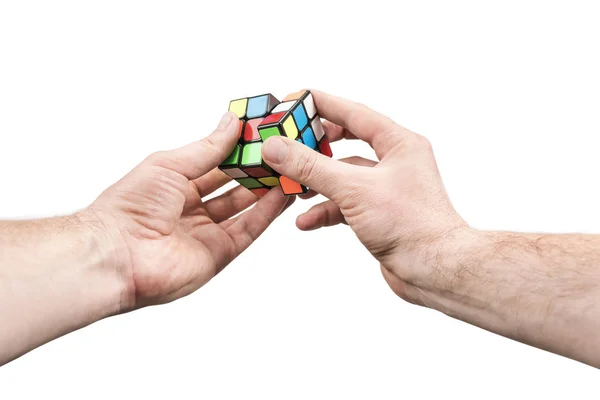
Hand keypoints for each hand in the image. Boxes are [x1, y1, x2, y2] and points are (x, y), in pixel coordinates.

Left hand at [87, 112, 291, 310]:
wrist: (117, 254)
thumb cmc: (130, 206)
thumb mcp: (170, 164)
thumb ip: (207, 147)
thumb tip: (231, 122)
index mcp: (174, 185)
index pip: (215, 164)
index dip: (237, 150)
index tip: (261, 135)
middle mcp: (191, 209)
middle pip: (233, 186)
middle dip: (257, 169)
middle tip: (282, 151)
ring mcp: (206, 233)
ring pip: (246, 208)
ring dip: (268, 190)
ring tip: (291, 169)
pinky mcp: (219, 254)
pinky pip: (249, 229)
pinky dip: (268, 212)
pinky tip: (284, 194)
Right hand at [261, 91, 468, 304]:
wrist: (433, 270)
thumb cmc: (411, 225)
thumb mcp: (353, 189)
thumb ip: (312, 167)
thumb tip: (277, 147)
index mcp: (399, 144)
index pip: (355, 114)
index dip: (325, 104)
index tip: (299, 98)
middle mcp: (395, 162)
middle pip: (347, 145)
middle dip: (317, 147)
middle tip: (291, 141)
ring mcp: (386, 189)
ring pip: (343, 177)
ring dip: (317, 183)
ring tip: (291, 186)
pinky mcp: (378, 214)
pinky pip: (345, 204)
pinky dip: (325, 210)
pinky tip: (305, 220)